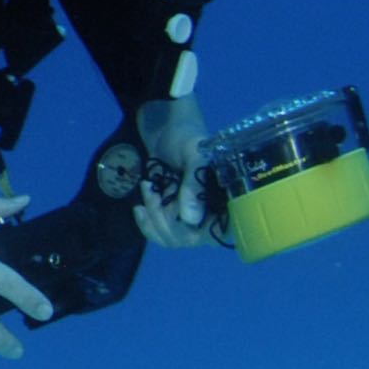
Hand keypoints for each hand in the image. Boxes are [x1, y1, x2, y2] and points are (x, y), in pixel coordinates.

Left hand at [132, 98, 211, 249]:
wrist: (167, 130)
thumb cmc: (188, 137)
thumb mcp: (194, 154)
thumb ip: (194, 185)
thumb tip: (190, 220)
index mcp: (228, 201)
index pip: (220, 233)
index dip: (197, 232)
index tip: (174, 211)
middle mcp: (213, 214)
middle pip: (189, 238)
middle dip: (163, 219)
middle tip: (152, 192)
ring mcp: (192, 218)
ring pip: (171, 238)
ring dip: (153, 217)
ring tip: (147, 190)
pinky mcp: (173, 217)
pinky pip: (159, 233)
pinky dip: (146, 222)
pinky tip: (139, 207)